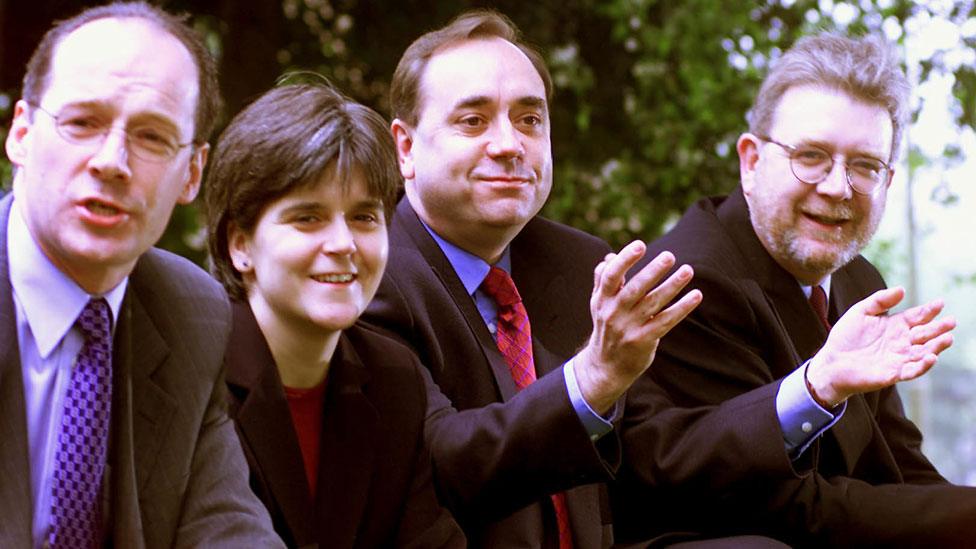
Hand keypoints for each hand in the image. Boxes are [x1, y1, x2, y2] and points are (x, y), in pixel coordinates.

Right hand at [574, 240, 702, 413]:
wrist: (606, 366)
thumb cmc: (607, 327)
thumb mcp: (598, 304)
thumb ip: (602, 280)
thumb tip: (611, 256)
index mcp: (602, 299)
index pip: (610, 276)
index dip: (624, 260)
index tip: (640, 245)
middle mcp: (613, 313)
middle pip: (634, 289)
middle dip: (652, 271)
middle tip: (669, 255)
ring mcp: (628, 328)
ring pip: (653, 303)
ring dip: (672, 286)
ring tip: (688, 270)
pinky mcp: (643, 341)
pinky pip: (665, 321)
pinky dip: (682, 308)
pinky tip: (696, 295)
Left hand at [806, 287, 955, 406]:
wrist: (831, 362)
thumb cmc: (845, 337)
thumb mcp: (860, 312)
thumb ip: (880, 300)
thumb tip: (902, 289)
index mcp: (895, 325)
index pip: (917, 316)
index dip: (929, 310)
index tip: (940, 303)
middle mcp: (901, 342)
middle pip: (925, 334)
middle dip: (939, 328)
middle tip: (952, 321)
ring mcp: (899, 358)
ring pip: (923, 352)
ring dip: (936, 346)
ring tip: (947, 338)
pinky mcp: (893, 373)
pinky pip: (912, 370)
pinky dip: (923, 365)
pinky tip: (931, 358)